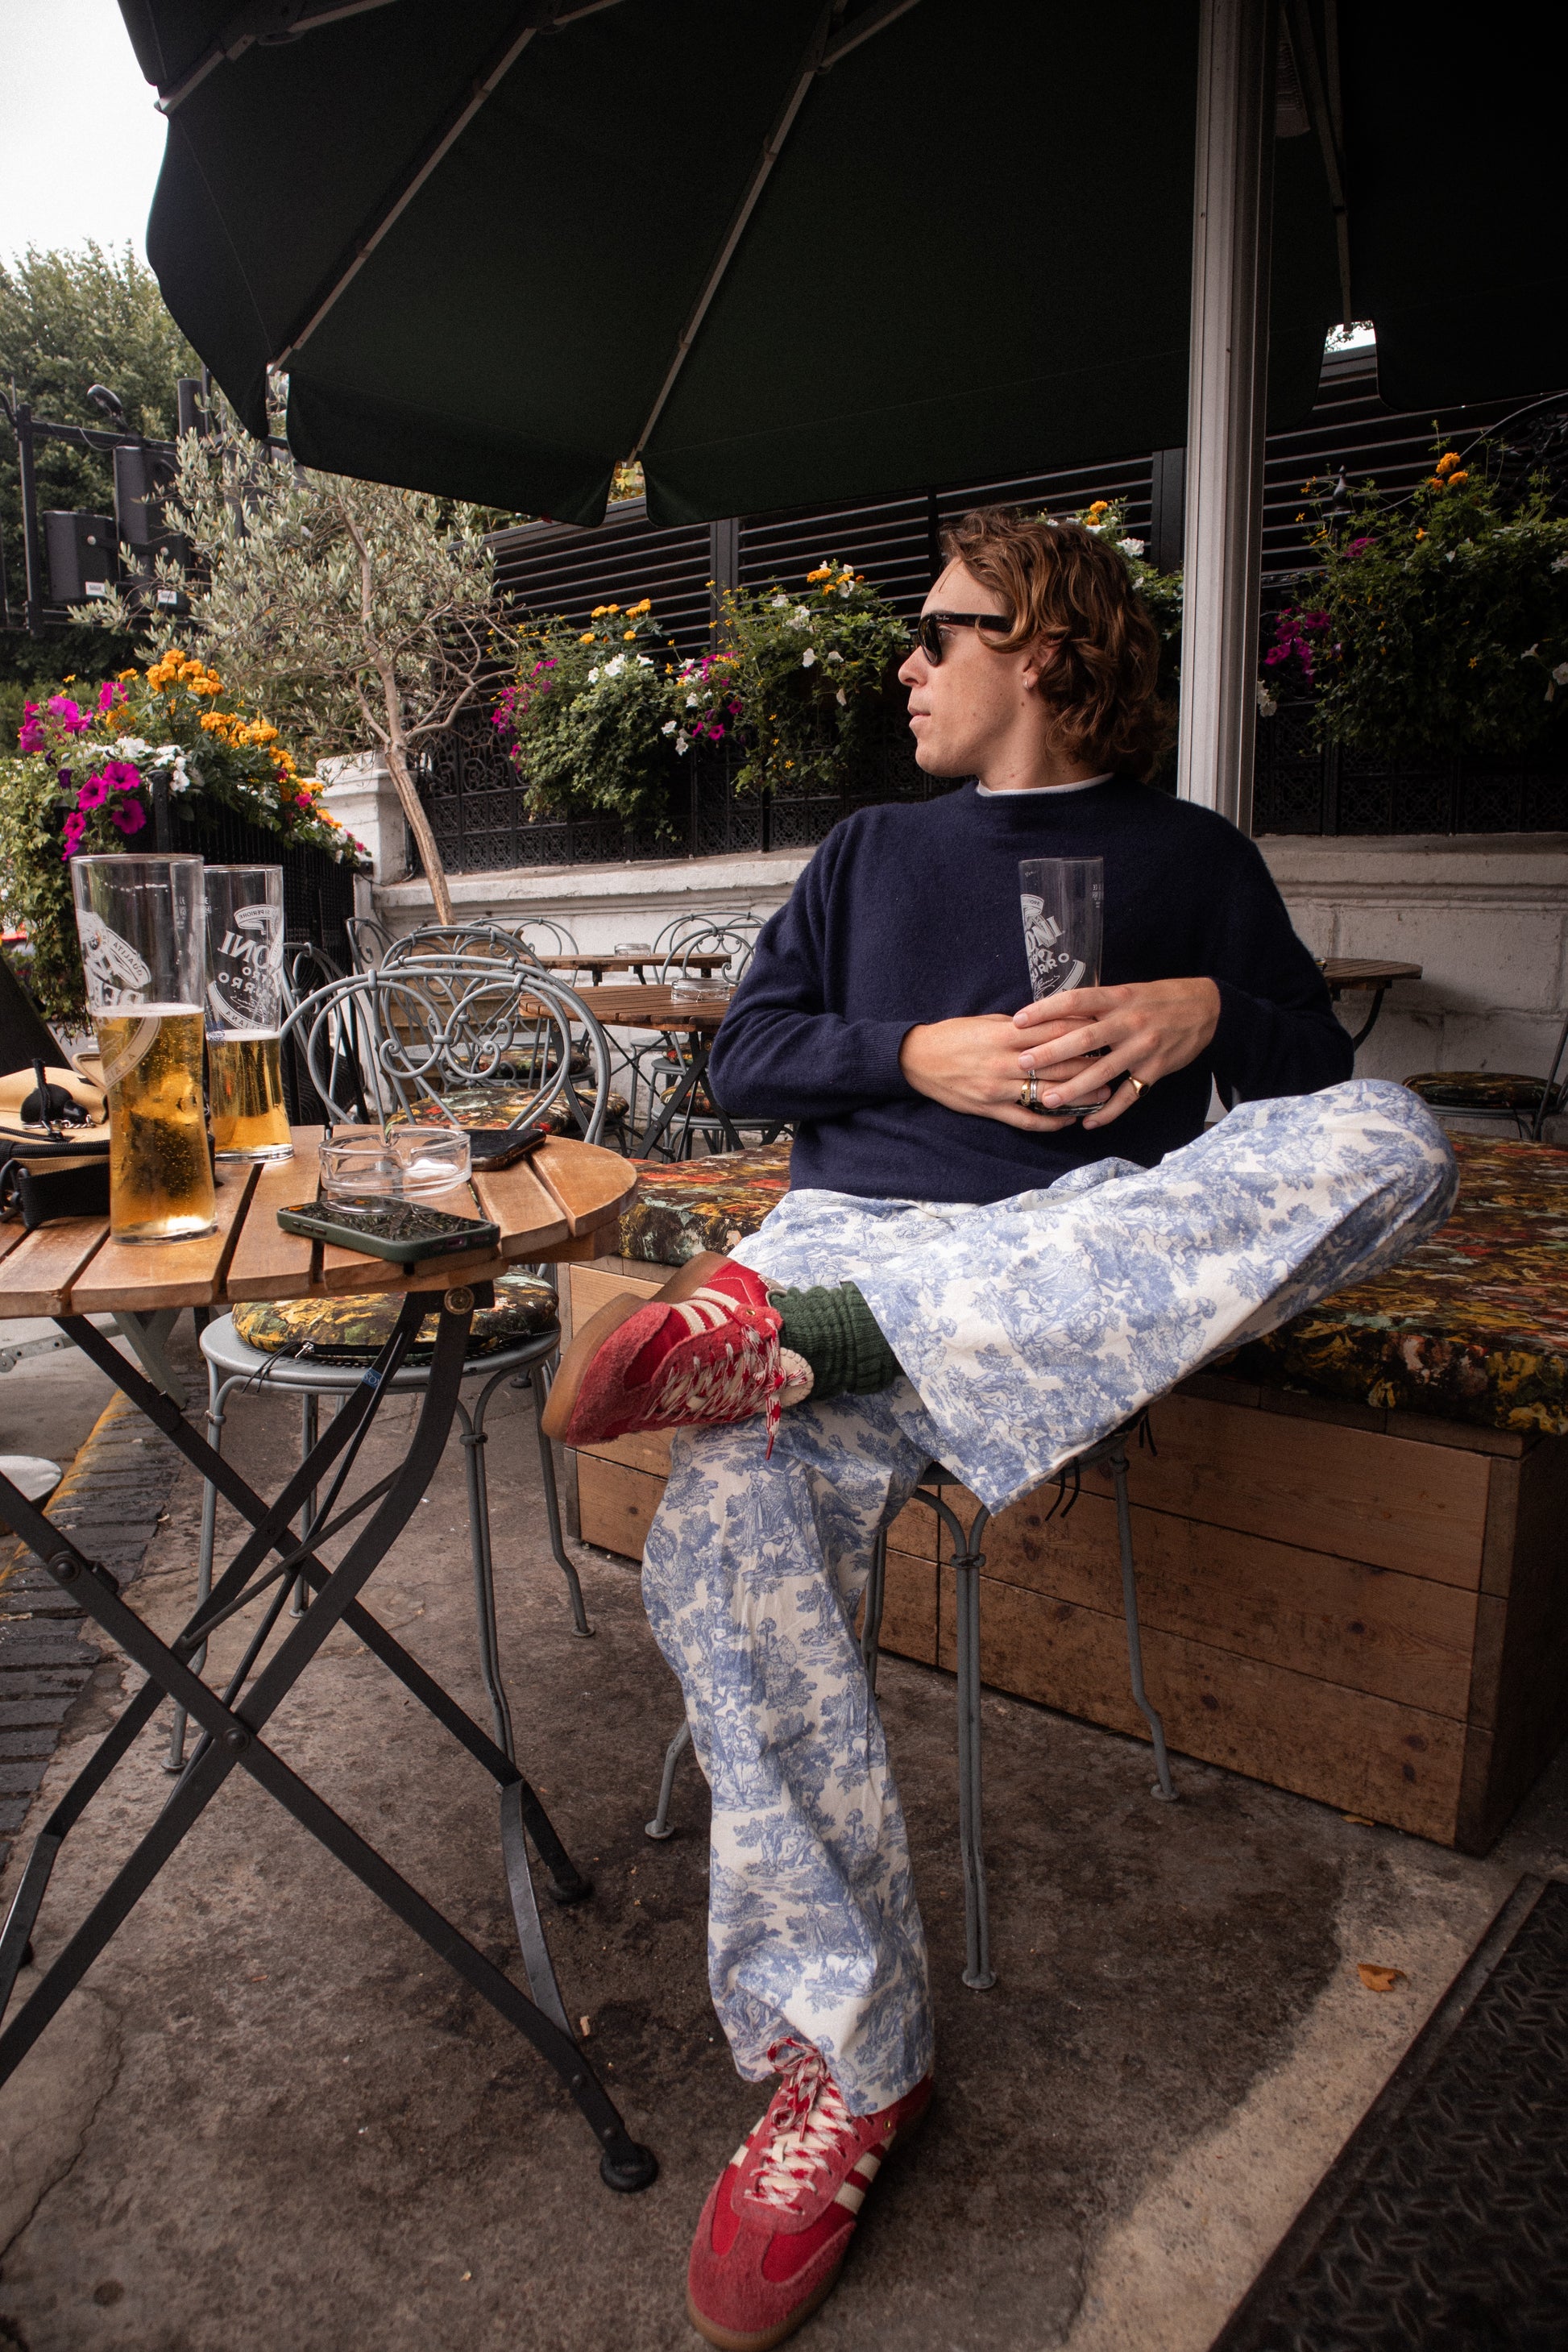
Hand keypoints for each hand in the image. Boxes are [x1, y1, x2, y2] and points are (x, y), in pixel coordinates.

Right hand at [900, 1014, 1113, 1130]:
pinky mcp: (990, 1108)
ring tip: (1104, 1095)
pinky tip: (1068, 1120)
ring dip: (1079, 1095)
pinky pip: (1026, 1119)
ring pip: (1047, 1092)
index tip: (1106, 1029)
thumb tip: (1053, 1023)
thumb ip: (1019, 1025)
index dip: (1083, 1030)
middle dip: (1091, 1063)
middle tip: (1117, 1063)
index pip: (1054, 1030)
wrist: (917, 1059)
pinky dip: (1049, 1122)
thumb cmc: (953, 1036)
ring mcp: (998, 1087)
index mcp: (1005, 1034)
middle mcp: (1005, 1061)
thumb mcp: (987, 1022)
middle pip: (1057, 1062)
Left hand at [1013, 978, 1220, 1127]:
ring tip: (1048, 1099)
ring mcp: (1143, 1048)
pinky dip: (1108, 1111)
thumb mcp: (1129, 991)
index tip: (1018, 1020)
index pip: (1076, 1000)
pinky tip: (1088, 1122)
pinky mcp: (1156, 1070)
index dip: (1045, 1010)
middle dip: (1051, 1053)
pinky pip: (1129, 1096)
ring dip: (1074, 1088)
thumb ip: (1098, 1005)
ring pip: (1103, 1071)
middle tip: (1023, 1064)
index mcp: (1119, 998)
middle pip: (1084, 1038)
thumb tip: (1057, 1012)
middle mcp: (1130, 1022)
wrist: (1208, 1009)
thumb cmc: (1161, 999)